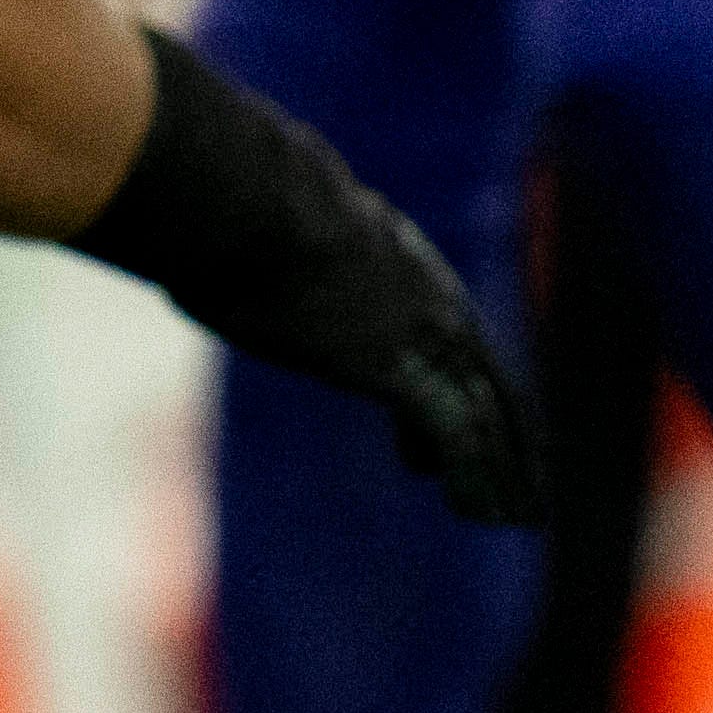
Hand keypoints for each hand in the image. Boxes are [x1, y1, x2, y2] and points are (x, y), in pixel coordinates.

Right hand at [81, 36, 548, 529]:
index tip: (462, 408)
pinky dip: (476, 476)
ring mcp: (419, 329)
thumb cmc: (222, 193)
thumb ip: (241, 217)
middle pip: (486, 369)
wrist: (239, 194)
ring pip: (486, 410)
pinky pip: (458, 434)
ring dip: (505, 468)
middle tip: (525, 480)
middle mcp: (423, 289)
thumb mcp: (245, 205)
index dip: (460, 368)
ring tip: (513, 518)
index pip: (442, 315)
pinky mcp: (401, 368)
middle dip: (511, 428)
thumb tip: (187, 200)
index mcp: (391, 247)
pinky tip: (480, 512)